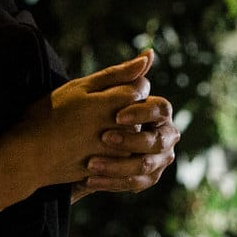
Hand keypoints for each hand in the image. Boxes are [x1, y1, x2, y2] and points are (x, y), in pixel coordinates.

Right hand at [10, 49, 154, 190]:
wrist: (29, 156)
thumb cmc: (49, 115)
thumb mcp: (80, 87)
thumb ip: (117, 73)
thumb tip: (148, 56)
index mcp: (114, 103)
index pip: (140, 88)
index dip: (121, 87)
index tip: (101, 94)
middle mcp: (121, 129)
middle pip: (137, 112)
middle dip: (122, 109)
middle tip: (90, 114)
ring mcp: (117, 152)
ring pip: (132, 134)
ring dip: (118, 130)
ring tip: (88, 131)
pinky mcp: (112, 170)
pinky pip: (123, 155)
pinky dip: (111, 149)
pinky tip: (88, 147)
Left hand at [76, 72, 179, 197]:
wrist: (71, 143)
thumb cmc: (89, 111)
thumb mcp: (100, 91)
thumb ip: (124, 74)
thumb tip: (150, 53)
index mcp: (160, 112)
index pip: (160, 109)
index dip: (142, 112)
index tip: (117, 116)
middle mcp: (165, 136)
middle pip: (157, 141)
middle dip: (131, 141)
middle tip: (104, 139)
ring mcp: (158, 159)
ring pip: (146, 165)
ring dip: (118, 165)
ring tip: (91, 164)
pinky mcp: (146, 178)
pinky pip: (134, 183)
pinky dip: (112, 182)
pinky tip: (89, 180)